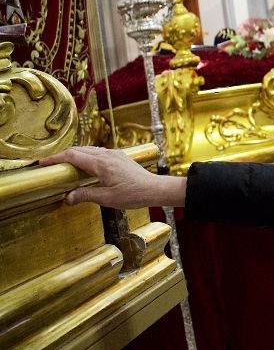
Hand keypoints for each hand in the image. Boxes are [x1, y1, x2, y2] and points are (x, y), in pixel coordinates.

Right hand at [37, 146, 185, 208]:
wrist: (155, 189)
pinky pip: (98, 152)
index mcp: (101, 164)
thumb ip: (86, 196)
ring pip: (89, 150)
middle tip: (50, 164)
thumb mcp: (107, 199)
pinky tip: (84, 165)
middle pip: (79, 150)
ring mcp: (115, 154)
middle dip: (62, 155)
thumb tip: (67, 197)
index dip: (56, 158)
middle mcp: (107, 155)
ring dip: (75, 154)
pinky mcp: (120, 156)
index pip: (73, 156)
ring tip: (64, 164)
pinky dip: (86, 156)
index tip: (43, 163)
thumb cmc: (134, 194)